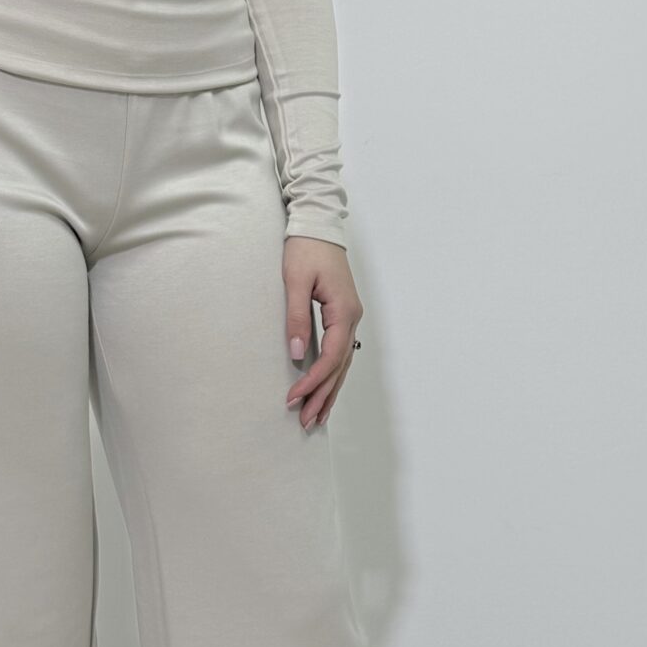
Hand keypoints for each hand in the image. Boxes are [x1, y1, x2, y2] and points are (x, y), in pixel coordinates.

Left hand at [282, 237, 361, 430]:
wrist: (318, 224)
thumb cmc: (305, 249)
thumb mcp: (294, 282)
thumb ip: (296, 318)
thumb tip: (297, 354)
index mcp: (344, 311)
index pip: (331, 357)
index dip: (313, 380)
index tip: (294, 397)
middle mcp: (352, 318)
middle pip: (340, 366)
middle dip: (323, 396)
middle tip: (305, 422)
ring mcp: (350, 318)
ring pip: (343, 363)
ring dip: (329, 390)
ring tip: (316, 417)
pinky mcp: (342, 316)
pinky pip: (340, 353)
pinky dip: (332, 374)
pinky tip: (325, 390)